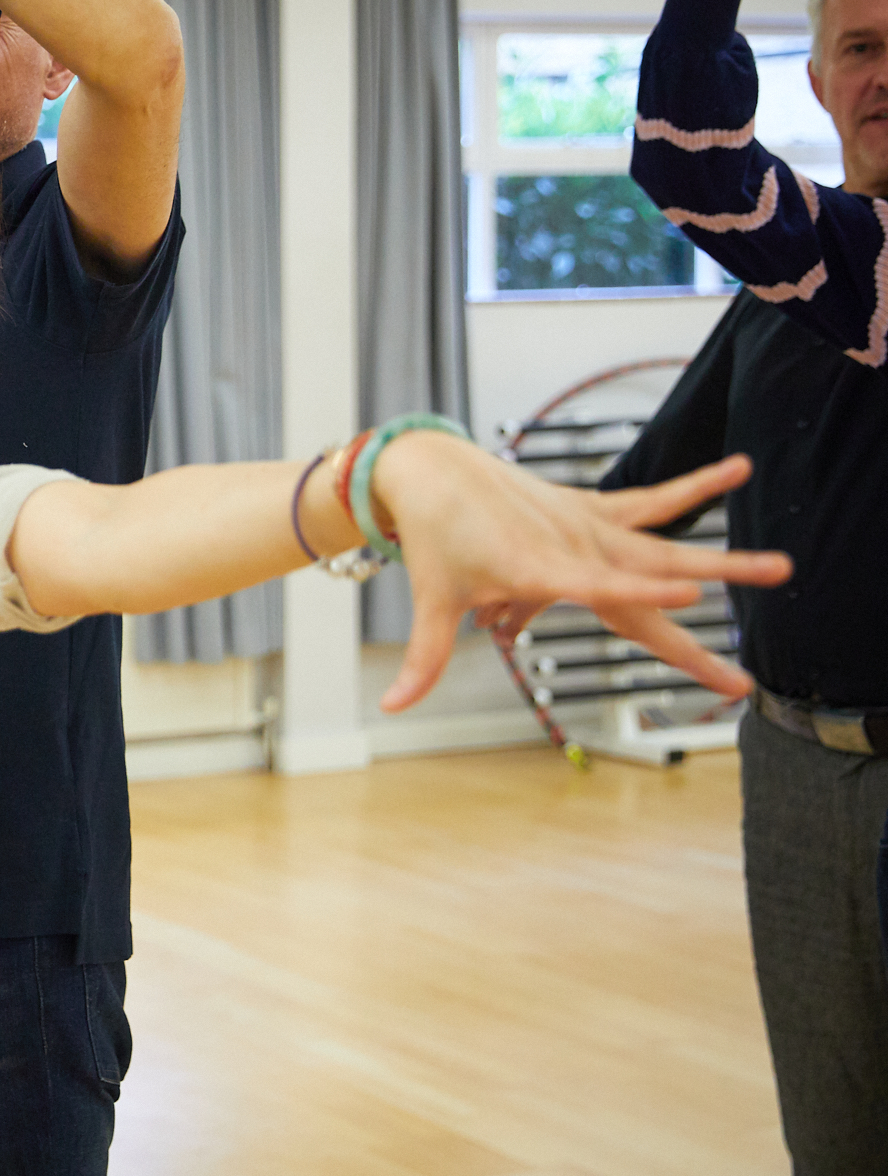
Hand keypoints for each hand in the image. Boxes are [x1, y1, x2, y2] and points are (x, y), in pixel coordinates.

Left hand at [371, 435, 789, 711]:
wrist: (432, 471)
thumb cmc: (435, 540)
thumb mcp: (432, 602)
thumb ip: (423, 660)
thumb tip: (391, 708)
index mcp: (535, 567)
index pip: (595, 585)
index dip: (642, 590)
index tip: (690, 597)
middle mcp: (571, 544)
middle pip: (647, 585)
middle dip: (697, 620)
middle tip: (744, 669)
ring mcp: (587, 523)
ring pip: (666, 544)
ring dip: (724, 559)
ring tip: (783, 567)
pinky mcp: (593, 508)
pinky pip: (653, 501)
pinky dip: (696, 485)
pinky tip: (743, 468)